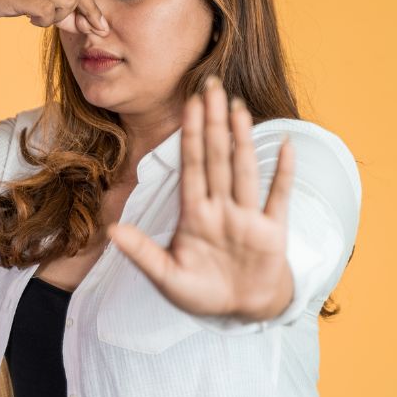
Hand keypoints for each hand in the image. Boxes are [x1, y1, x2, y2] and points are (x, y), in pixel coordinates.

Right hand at [0, 0, 109, 34]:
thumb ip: (56, 3)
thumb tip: (84, 24)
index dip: (91, 8)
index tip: (100, 27)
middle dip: (78, 17)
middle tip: (67, 28)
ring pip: (65, 3)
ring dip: (56, 19)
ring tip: (37, 18)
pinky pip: (48, 12)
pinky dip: (44, 21)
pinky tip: (29, 19)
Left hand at [106, 76, 295, 320]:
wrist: (240, 311)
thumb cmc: (202, 293)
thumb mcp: (167, 277)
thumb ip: (142, 253)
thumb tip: (112, 230)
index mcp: (195, 215)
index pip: (191, 166)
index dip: (189, 134)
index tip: (189, 103)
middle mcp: (221, 208)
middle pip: (216, 158)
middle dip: (213, 123)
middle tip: (211, 85)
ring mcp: (247, 217)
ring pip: (244, 170)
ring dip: (241, 139)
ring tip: (238, 107)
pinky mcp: (272, 231)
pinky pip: (278, 197)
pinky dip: (283, 173)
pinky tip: (284, 144)